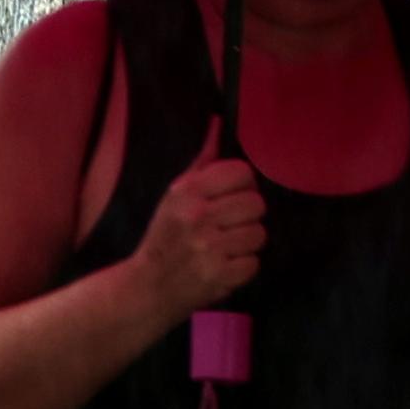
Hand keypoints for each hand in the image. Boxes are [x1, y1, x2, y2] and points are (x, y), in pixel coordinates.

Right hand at [132, 134, 263, 320]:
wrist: (150, 285)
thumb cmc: (166, 235)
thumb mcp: (175, 194)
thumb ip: (202, 162)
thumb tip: (218, 124)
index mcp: (187, 191)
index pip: (242, 173)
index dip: (243, 185)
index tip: (232, 196)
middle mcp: (198, 216)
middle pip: (256, 204)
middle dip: (247, 215)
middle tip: (230, 224)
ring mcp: (210, 247)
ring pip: (259, 234)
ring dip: (247, 242)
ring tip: (227, 246)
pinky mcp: (221, 275)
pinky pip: (254, 263)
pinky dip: (242, 266)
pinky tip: (225, 264)